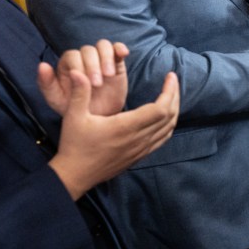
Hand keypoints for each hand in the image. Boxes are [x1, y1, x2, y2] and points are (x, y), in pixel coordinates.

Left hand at [38, 40, 128, 116]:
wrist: (98, 118)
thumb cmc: (75, 108)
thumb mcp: (57, 100)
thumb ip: (47, 83)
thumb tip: (42, 65)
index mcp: (67, 65)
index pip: (73, 55)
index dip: (79, 66)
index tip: (84, 84)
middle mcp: (83, 59)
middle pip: (88, 50)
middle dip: (93, 66)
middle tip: (97, 84)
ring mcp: (101, 59)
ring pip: (103, 45)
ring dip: (106, 57)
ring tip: (109, 75)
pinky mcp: (116, 62)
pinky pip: (117, 48)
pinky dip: (120, 48)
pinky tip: (123, 54)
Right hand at [47, 68, 179, 200]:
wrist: (74, 177)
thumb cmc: (74, 146)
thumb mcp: (73, 117)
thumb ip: (79, 93)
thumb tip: (78, 72)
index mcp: (126, 127)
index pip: (160, 108)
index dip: (170, 91)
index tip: (170, 76)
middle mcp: (138, 139)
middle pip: (170, 116)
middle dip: (175, 95)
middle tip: (173, 80)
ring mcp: (141, 149)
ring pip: (169, 128)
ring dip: (174, 109)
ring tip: (171, 94)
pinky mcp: (139, 156)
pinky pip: (162, 139)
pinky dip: (169, 124)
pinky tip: (165, 116)